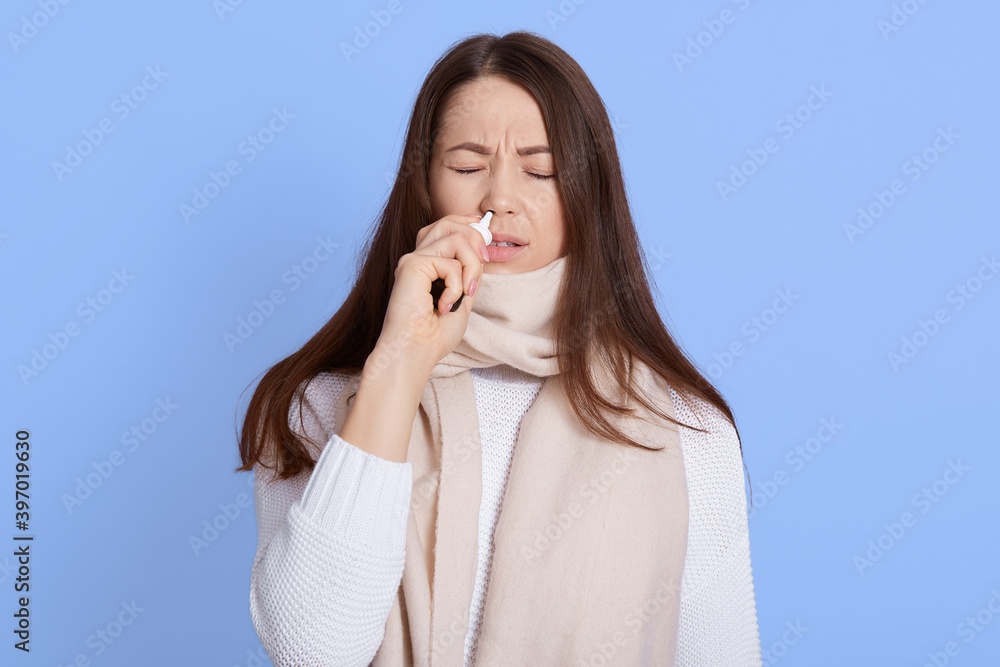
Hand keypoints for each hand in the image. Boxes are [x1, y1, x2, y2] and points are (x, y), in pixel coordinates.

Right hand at [374, 213, 490, 372]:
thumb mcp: (463, 298)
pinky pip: (451, 263)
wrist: (414, 352)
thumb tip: (482, 249)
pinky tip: (445, 306)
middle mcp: (418, 257)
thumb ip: (469, 273)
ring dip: (472, 267)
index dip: (469, 226)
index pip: (448, 226)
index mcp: (427, 264)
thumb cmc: (434, 336)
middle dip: (476, 240)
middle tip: (480, 268)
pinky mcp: (412, 265)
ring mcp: (414, 259)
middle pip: (450, 222)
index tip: (485, 245)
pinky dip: (457, 287)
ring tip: (466, 293)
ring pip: (457, 238)